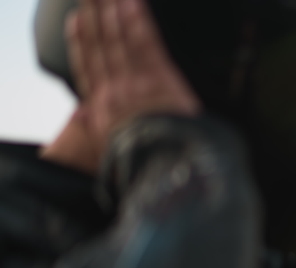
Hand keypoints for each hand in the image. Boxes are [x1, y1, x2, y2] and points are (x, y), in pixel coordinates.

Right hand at [43, 0, 199, 172]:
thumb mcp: (108, 152)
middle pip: (101, 46)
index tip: (77, 21)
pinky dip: (137, 21)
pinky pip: (145, 43)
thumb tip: (80, 116)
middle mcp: (114, 91)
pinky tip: (132, 2)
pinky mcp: (158, 78)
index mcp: (102, 110)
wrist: (163, 168)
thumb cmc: (142, 165)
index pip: (88, 68)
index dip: (81, 42)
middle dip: (95, 15)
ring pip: (120, 40)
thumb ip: (93, 129)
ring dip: (113, 10)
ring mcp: (135, 83)